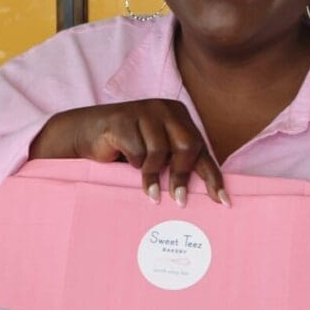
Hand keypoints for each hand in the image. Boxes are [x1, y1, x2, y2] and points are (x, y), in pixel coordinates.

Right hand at [30, 100, 225, 204]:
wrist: (87, 134)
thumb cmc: (127, 148)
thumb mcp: (158, 155)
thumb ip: (178, 164)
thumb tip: (205, 194)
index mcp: (179, 115)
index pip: (201, 148)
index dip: (212, 176)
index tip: (222, 201)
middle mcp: (165, 109)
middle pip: (187, 146)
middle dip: (182, 176)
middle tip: (178, 200)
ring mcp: (144, 110)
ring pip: (160, 151)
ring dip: (151, 175)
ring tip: (146, 188)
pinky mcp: (123, 119)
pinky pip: (137, 151)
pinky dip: (133, 163)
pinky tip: (125, 161)